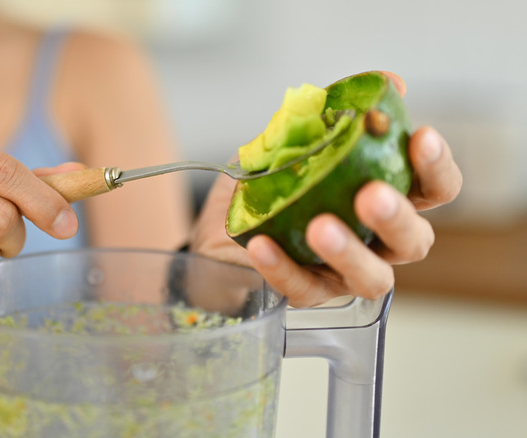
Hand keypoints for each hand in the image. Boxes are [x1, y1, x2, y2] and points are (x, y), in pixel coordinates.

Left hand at [190, 73, 462, 306]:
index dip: (435, 166)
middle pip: (413, 240)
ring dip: (350, 251)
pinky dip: (282, 266)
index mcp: (386, 199)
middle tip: (370, 194)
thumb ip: (337, 114)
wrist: (220, 228)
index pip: (433, 190)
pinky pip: (302, 288)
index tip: (421, 138)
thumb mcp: (294, 140)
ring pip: (371, 278)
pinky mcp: (305, 293)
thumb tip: (389, 82)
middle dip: (396, 216)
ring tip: (320, 226)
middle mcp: (376, 242)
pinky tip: (262, 244)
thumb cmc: (269, 187)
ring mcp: (343, 273)